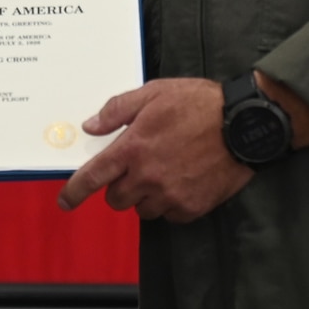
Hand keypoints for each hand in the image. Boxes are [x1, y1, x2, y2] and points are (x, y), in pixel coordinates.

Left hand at [56, 78, 252, 222]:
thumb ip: (118, 110)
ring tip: (163, 172)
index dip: (75, 192)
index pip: (94, 177)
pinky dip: (170, 204)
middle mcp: (148, 176)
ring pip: (142, 209)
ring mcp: (170, 194)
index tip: (65, 201)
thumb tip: (91, 126)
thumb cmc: (200, 104)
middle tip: (136, 168)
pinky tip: (181, 182)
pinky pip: (169, 215)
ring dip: (145, 196)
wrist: (243, 124)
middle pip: (116, 199)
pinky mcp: (191, 207)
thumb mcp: (154, 93)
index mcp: (134, 147)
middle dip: (119, 186)